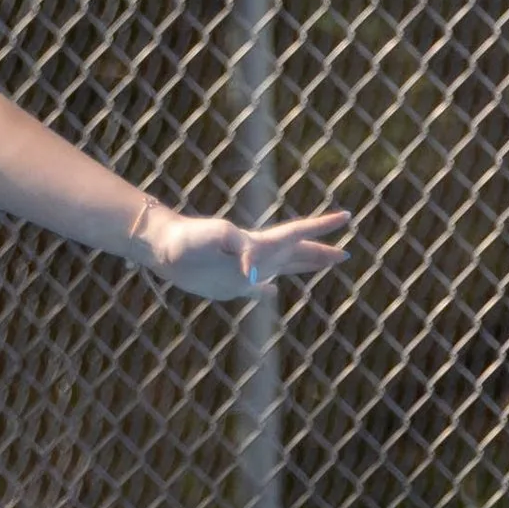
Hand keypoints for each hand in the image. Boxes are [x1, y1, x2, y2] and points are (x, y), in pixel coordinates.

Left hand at [139, 206, 352, 300]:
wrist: (162, 247)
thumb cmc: (189, 238)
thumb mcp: (217, 237)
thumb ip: (242, 250)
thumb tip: (256, 277)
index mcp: (259, 243)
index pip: (297, 233)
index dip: (321, 227)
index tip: (346, 216)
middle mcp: (257, 256)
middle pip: (297, 253)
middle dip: (321, 253)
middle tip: (345, 254)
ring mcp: (245, 271)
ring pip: (282, 268)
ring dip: (303, 266)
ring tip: (322, 265)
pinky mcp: (229, 285)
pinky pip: (254, 288)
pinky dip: (265, 290)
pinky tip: (271, 291)